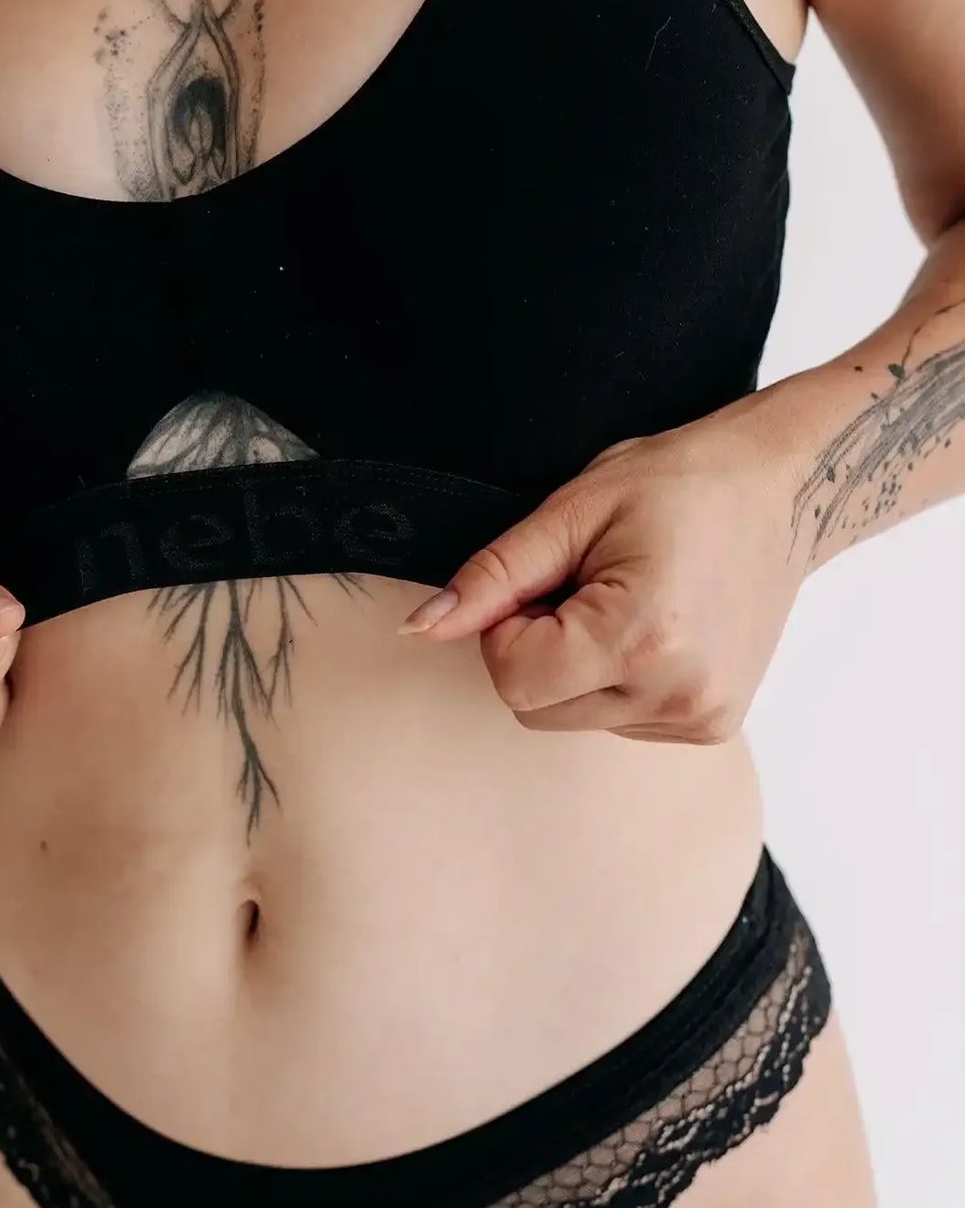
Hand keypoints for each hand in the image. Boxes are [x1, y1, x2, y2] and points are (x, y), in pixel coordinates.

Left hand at [400, 408, 809, 742]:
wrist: (787, 489)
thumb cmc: (680, 482)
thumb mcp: (574, 510)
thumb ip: (493, 577)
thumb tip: (420, 630)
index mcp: (640, 639)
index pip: (511, 678)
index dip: (507, 626)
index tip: (548, 579)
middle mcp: (676, 695)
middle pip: (534, 709)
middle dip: (535, 650)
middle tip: (584, 585)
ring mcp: (700, 718)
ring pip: (571, 718)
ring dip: (574, 667)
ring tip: (625, 600)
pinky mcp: (710, 725)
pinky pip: (616, 719)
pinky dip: (612, 679)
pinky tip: (651, 627)